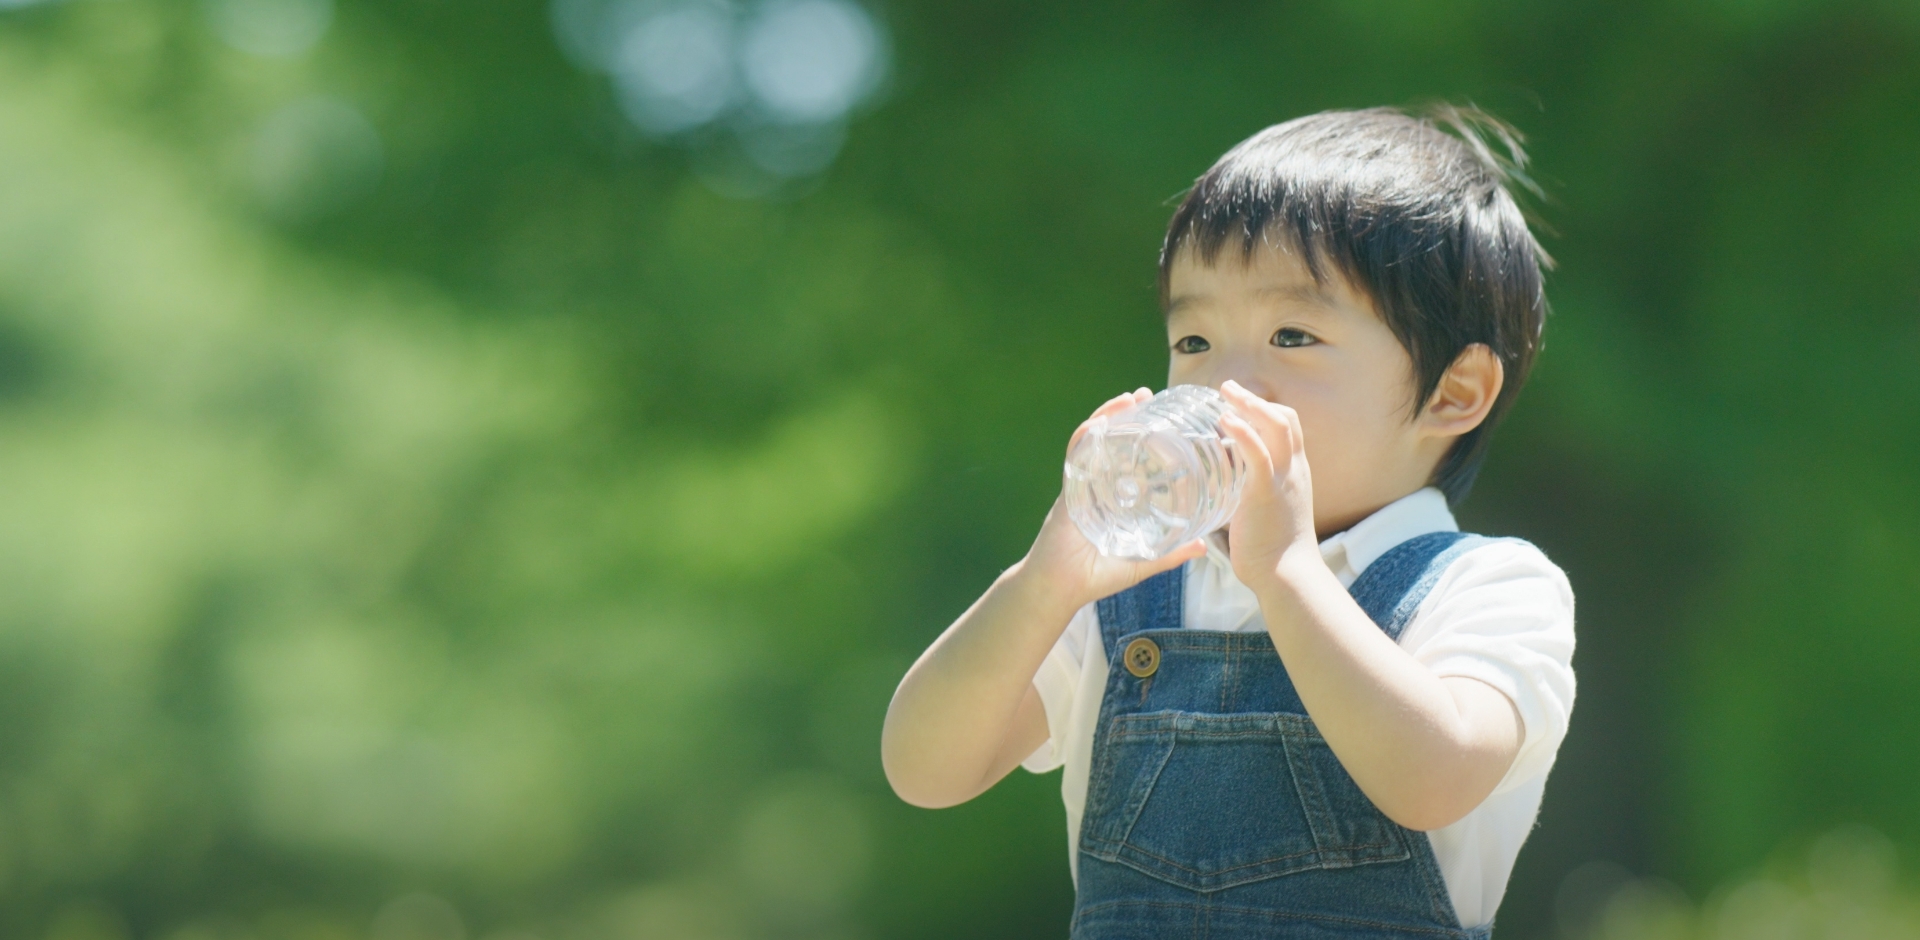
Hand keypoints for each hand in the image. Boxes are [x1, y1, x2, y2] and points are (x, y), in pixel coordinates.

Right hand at [1017, 388, 1207, 610]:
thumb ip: (1171, 553)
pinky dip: (1086, 437)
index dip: (1144, 437)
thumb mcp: (1142, 561)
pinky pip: (1075, 457)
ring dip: (1109, 416)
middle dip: (1126, 416)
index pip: (1128, 459)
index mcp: (1112, 498)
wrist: (1058, 591)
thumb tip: (1205, 546)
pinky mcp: (1068, 492)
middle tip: (1147, 395)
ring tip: (1130, 398)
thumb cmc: (1095, 577)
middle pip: (1110, 442)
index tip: (1165, 418)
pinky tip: (1101, 421)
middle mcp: (1096, 486)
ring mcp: (1081, 486)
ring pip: (1093, 441)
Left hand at [1217, 380, 1320, 590]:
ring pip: (1276, 426)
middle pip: (1285, 418)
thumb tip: (1222, 495)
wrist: (1288, 576)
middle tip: (1228, 389)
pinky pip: (1258, 453)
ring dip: (1249, 404)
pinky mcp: (1265, 493)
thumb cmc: (1274, 552)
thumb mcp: (1267, 514)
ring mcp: (1283, 479)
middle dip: (1257, 399)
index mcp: (1295, 474)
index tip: (1240, 404)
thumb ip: (1250, 498)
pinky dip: (1243, 431)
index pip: (1289, 428)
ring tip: (1224, 393)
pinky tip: (1225, 420)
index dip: (1266, 410)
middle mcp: (1294, 470)